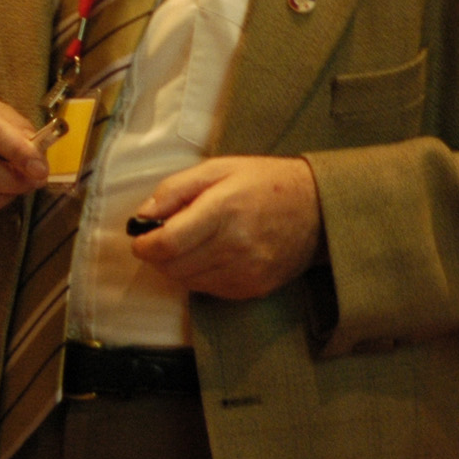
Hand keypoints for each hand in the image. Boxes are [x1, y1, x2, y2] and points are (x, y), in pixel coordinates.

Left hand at [129, 155, 323, 300]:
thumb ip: (176, 189)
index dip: (145, 245)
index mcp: (223, 209)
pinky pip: (209, 290)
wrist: (318, 208)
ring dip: (178, 267)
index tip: (140, 238)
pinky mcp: (254, 288)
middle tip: (163, 238)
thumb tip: (143, 214)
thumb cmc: (266, 182)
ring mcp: (246, 271)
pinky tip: (211, 255)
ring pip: (188, 282)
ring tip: (189, 244)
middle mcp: (235, 245)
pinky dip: (200, 276)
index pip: (168, 243)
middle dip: (158, 255)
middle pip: (173, 267)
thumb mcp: (219, 168)